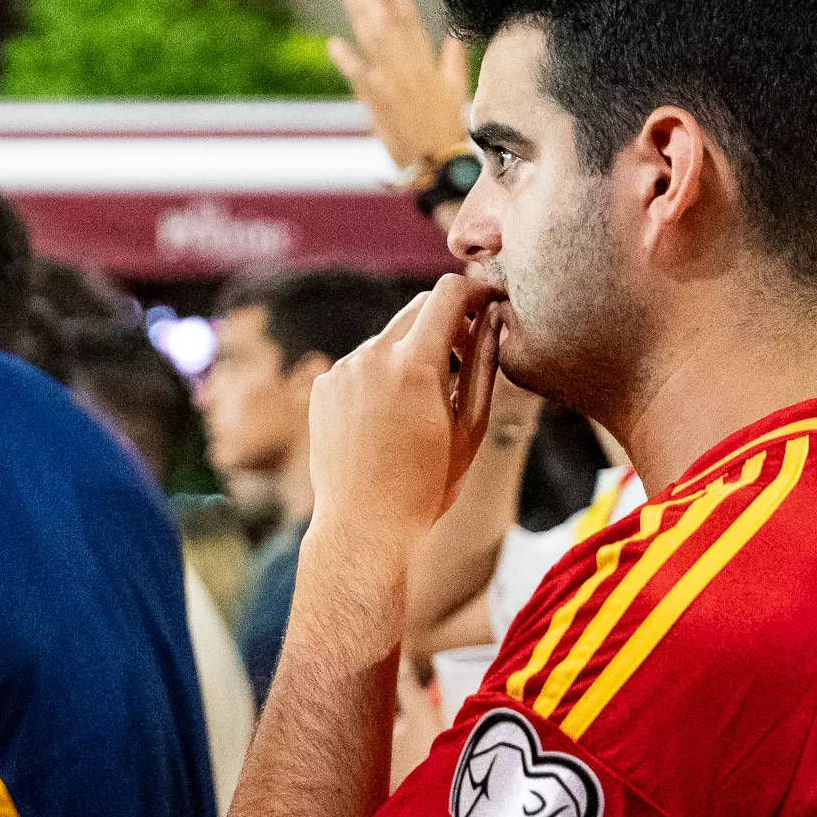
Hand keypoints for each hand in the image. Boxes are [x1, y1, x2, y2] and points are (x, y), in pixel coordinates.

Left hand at [307, 276, 507, 549]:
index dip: (475, 290)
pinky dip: (381, 375)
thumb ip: (483, 362)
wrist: (362, 526)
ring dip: (412, 353)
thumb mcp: (470, 426)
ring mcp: (342, 370)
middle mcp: (372, 356)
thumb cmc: (427, 485)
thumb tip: (493, 317)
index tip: (489, 304)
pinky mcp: (322, 387)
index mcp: (415, 364)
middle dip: (447, 320)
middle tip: (466, 352)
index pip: (448, 293)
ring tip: (424, 402)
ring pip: (388, 338)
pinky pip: (360, 364)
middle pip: (418, 308)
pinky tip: (387, 418)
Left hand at [327, 0, 472, 174]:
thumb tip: (454, 38)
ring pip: (375, 42)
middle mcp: (411, 69)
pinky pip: (359, 77)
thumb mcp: (457, 90)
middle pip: (389, 25)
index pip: (412, 22)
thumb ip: (453, 61)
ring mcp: (393, 85)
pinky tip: (334, 43)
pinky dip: (347, 59)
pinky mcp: (378, 103)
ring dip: (359, 17)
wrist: (437, 162)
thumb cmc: (447, 128)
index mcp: (429, 64)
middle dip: (372, 0)